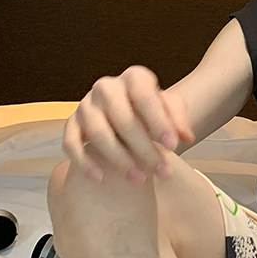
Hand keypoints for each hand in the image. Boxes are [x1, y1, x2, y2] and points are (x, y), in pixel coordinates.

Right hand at [62, 66, 194, 184]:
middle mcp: (106, 87)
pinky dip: (84, 162)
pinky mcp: (72, 123)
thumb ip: (178, 119)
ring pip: (98, 133)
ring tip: (139, 179)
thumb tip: (185, 136)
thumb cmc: (151, 111)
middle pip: (122, 119)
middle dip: (144, 149)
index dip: (159, 121)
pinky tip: (100, 178)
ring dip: (119, 159)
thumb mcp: (170, 110)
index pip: (144, 96)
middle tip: (162, 171)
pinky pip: (71, 143)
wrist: (128, 113)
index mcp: (134, 78)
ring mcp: (86, 105)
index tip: (173, 146)